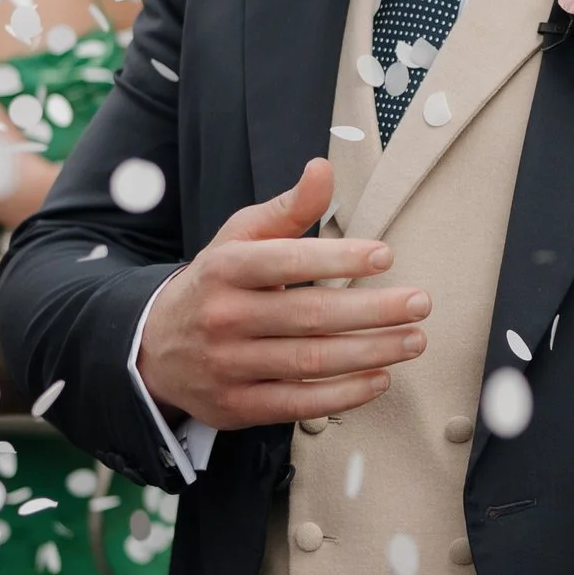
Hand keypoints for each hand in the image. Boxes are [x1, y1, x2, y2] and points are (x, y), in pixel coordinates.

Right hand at [136, 155, 428, 430]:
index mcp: (226, 269)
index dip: (338, 258)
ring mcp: (229, 366)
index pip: (286, 262)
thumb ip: (287, 209)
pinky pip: (299, 404)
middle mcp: (225, 317)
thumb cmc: (215, 285)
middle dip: (373, 310)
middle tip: (419, 303)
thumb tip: (323, 168)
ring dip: (370, 353)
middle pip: (309, 316)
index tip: (386, 255)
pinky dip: (344, 394)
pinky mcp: (238, 406)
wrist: (153, 348)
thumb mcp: (239, 239)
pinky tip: (380, 378)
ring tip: (413, 340)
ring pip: (310, 362)